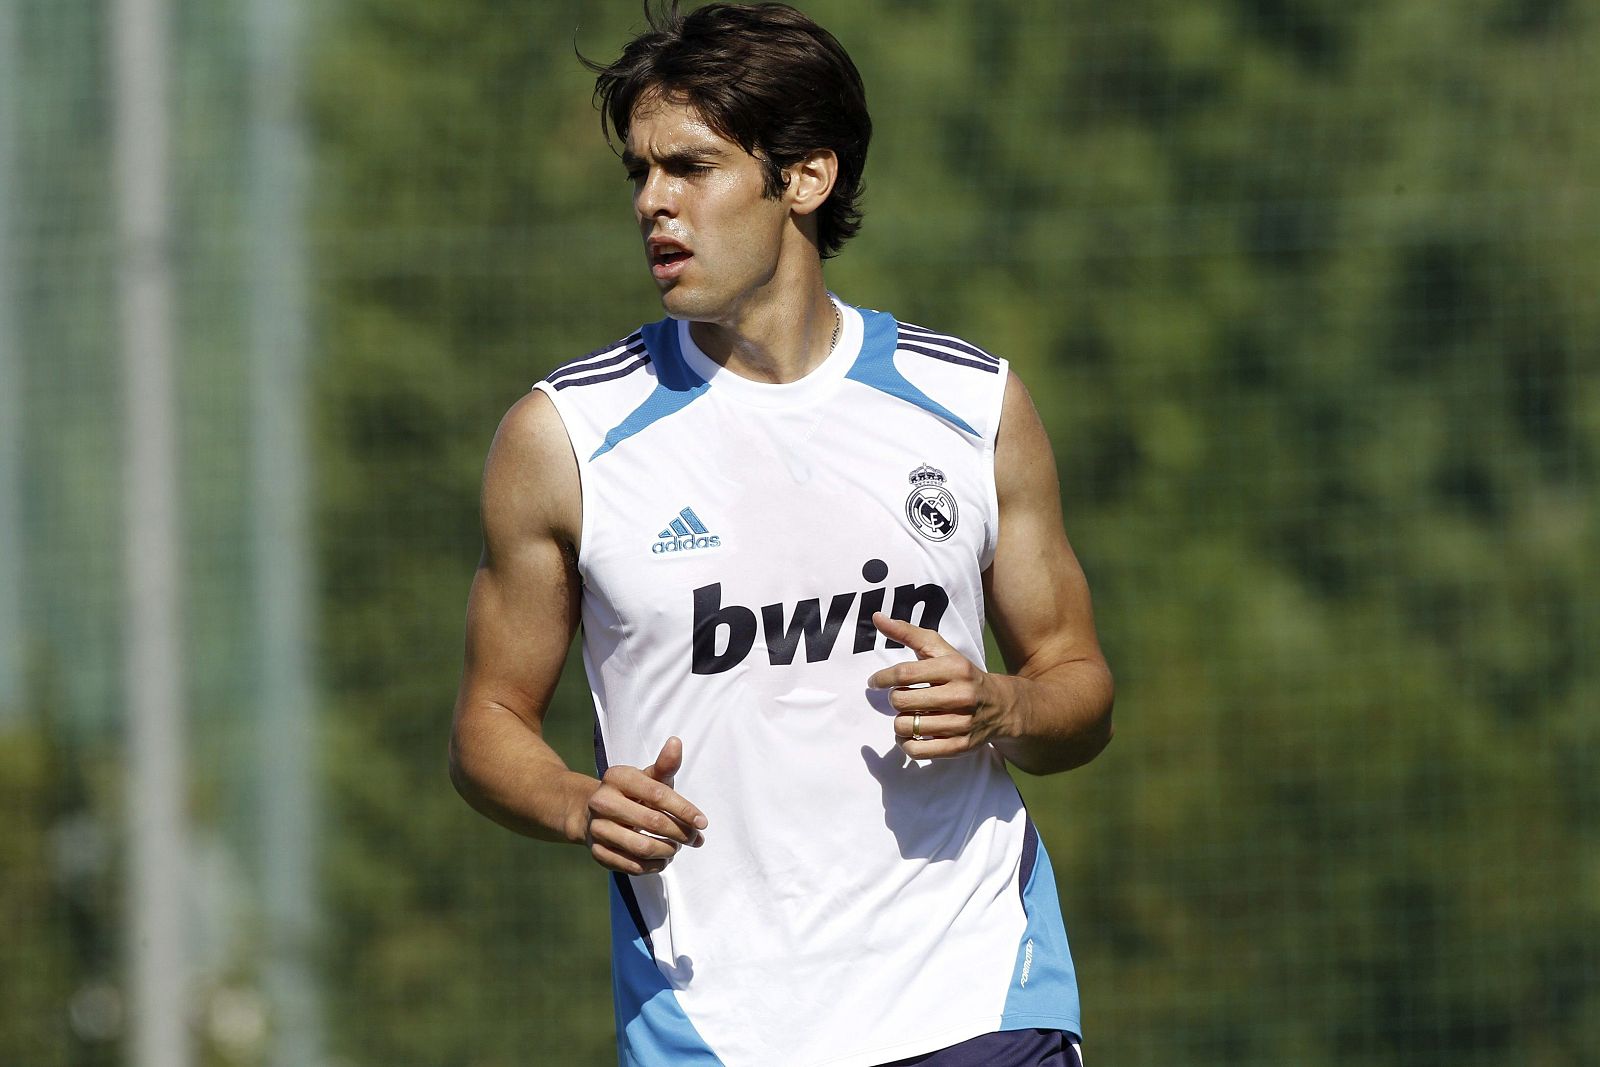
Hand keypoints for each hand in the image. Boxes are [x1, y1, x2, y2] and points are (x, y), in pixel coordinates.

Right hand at [584, 736, 706, 874]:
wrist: (592, 812)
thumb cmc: (632, 793)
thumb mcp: (648, 777)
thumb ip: (665, 765)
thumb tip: (676, 742)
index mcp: (617, 777)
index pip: (657, 794)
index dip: (684, 809)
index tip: (703, 823)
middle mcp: (602, 801)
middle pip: (653, 822)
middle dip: (680, 832)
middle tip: (695, 839)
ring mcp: (597, 828)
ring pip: (643, 847)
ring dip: (668, 851)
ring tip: (678, 848)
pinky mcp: (597, 851)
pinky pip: (632, 866)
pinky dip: (654, 865)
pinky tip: (663, 859)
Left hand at [868, 613, 1010, 759]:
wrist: (1002, 706)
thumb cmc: (962, 675)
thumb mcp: (941, 650)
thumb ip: (908, 633)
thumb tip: (877, 618)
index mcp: (954, 668)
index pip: (904, 673)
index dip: (882, 678)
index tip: (874, 681)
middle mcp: (960, 695)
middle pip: (902, 701)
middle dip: (895, 700)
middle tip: (902, 698)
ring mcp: (961, 723)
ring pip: (906, 727)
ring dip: (900, 722)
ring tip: (909, 715)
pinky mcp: (960, 746)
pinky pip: (916, 751)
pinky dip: (906, 744)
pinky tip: (910, 734)